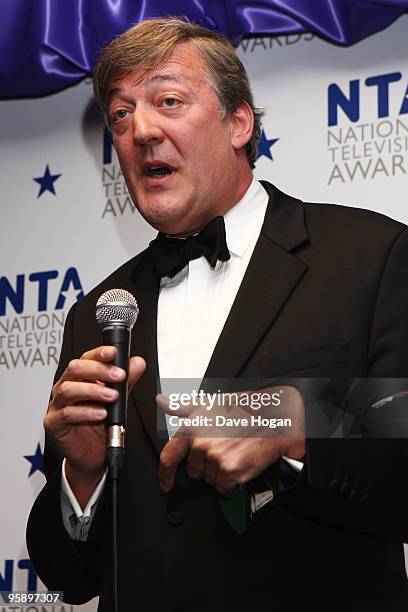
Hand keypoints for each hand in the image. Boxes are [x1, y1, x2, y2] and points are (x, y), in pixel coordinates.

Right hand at [45, 346, 144, 505]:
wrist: (93, 454)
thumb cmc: (100, 424)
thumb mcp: (118, 401)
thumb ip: (127, 382)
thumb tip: (137, 363)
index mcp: (81, 378)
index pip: (87, 358)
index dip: (99, 353)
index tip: (114, 352)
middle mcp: (67, 387)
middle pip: (75, 369)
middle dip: (99, 369)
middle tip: (119, 375)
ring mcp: (58, 404)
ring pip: (69, 389)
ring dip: (93, 390)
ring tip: (112, 397)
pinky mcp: (54, 422)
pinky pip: (66, 414)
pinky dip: (85, 412)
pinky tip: (101, 414)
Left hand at [158, 386, 304, 494]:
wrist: (273, 419)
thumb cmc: (245, 410)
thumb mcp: (210, 403)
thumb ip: (182, 406)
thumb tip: (162, 401)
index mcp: (192, 428)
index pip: (168, 456)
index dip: (165, 473)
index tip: (165, 482)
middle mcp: (200, 443)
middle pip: (193, 471)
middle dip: (205, 466)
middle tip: (222, 451)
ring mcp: (214, 459)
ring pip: (209, 480)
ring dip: (219, 474)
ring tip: (233, 455)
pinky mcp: (229, 472)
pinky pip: (224, 488)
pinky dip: (231, 483)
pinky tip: (239, 466)